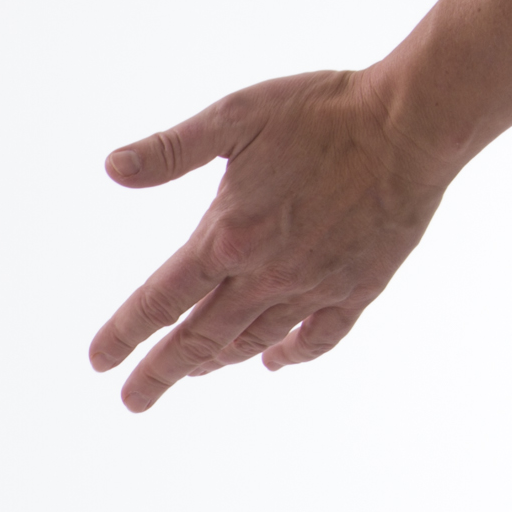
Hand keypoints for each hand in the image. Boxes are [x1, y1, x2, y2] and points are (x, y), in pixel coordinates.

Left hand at [88, 68, 457, 412]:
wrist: (413, 123)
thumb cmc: (322, 111)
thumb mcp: (236, 115)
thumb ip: (172, 149)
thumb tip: (112, 167)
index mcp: (227, 236)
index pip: (159, 301)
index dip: (123, 335)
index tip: (98, 362)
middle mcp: (265, 275)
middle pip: (198, 339)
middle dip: (161, 373)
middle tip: (133, 400)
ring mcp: (313, 287)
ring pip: (252, 342)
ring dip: (216, 362)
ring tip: (191, 372)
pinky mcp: (358, 289)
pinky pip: (317, 339)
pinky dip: (288, 355)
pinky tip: (272, 361)